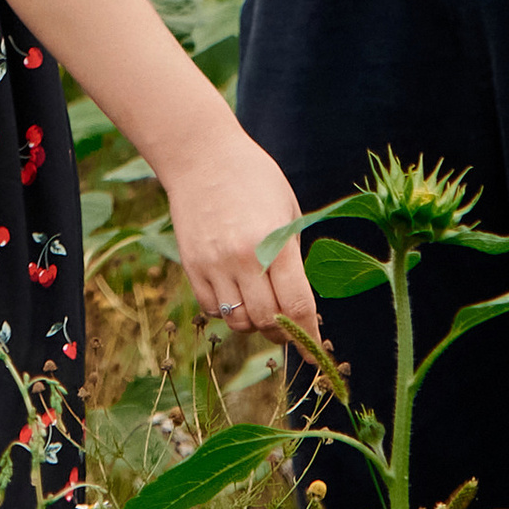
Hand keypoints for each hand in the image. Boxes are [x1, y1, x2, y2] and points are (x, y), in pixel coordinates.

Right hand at [163, 124, 318, 336]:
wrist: (202, 156)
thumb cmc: (255, 179)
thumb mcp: (288, 212)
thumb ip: (292, 258)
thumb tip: (299, 303)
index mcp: (274, 244)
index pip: (297, 306)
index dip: (308, 335)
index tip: (316, 352)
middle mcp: (242, 260)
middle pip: (268, 321)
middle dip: (284, 333)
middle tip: (290, 328)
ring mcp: (213, 265)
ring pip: (238, 322)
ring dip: (255, 325)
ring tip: (263, 308)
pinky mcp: (191, 267)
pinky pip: (212, 310)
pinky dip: (228, 313)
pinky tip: (237, 295)